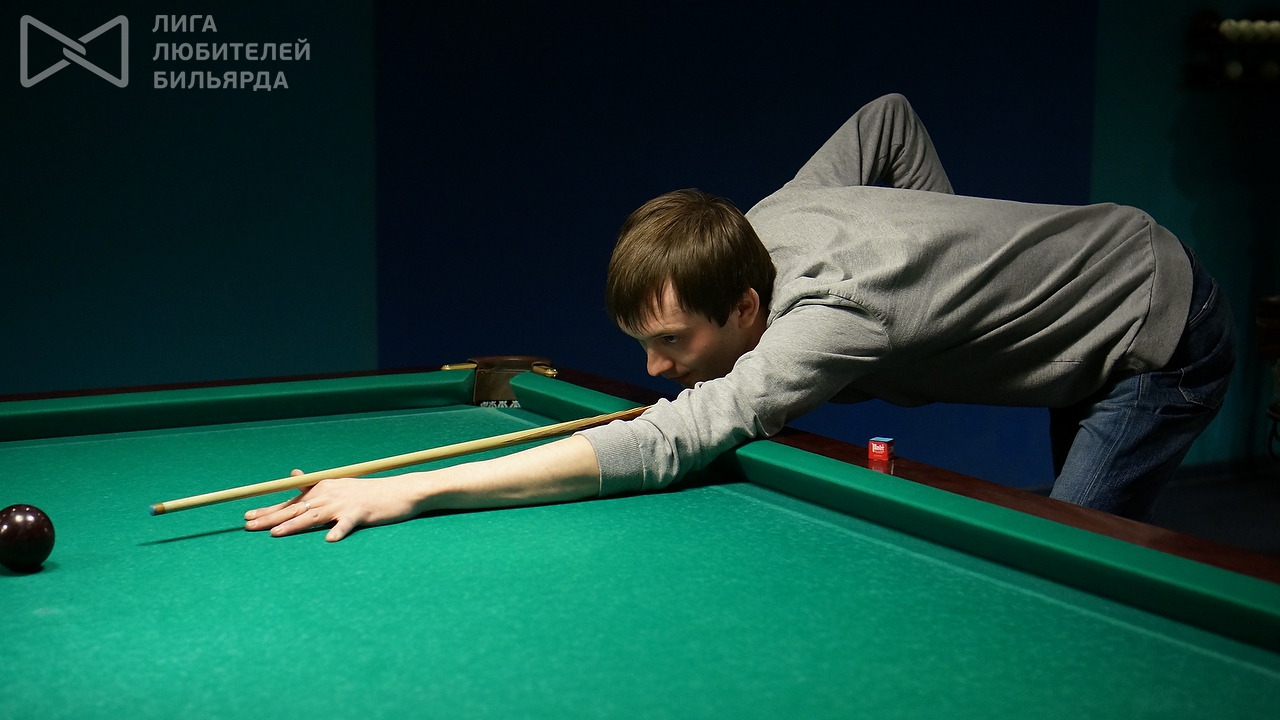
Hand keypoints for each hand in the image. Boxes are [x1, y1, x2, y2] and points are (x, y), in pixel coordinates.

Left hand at [244, 469, 424, 541]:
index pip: (291, 501)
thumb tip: (294, 476)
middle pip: (295, 509)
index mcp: (323, 488)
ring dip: (294, 525)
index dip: (268, 509)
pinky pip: (347, 524)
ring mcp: (344, 504)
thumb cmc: (367, 493)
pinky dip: (338, 531)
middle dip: (270, 518)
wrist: (398, 492)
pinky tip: (329, 540)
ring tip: (275, 534)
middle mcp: (329, 494)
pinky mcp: (360, 513)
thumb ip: (315, 485)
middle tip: (248, 526)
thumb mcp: (339, 485)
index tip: (247, 516)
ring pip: (314, 515)